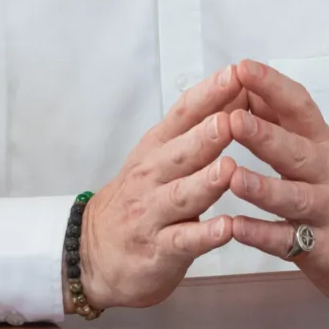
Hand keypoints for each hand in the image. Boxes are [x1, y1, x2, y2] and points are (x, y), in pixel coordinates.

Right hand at [77, 67, 247, 309]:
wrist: (90, 254)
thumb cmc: (139, 199)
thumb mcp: (158, 159)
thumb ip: (195, 131)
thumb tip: (238, 92)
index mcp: (156, 149)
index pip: (182, 116)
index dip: (208, 95)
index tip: (235, 74)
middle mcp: (152, 177)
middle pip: (180, 153)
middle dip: (205, 136)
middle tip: (230, 120)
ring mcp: (153, 214)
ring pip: (182, 195)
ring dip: (205, 182)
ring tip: (229, 169)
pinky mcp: (159, 250)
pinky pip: (183, 241)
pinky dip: (205, 235)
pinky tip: (226, 228)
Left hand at [223, 59, 328, 302]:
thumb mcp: (322, 154)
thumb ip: (284, 124)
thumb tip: (249, 86)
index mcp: (327, 145)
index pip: (302, 108)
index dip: (273, 87)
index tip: (243, 68)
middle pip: (298, 152)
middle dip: (265, 136)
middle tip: (234, 120)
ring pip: (294, 198)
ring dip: (262, 188)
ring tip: (232, 177)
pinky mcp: (323, 249)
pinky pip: (287, 242)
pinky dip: (260, 235)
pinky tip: (234, 227)